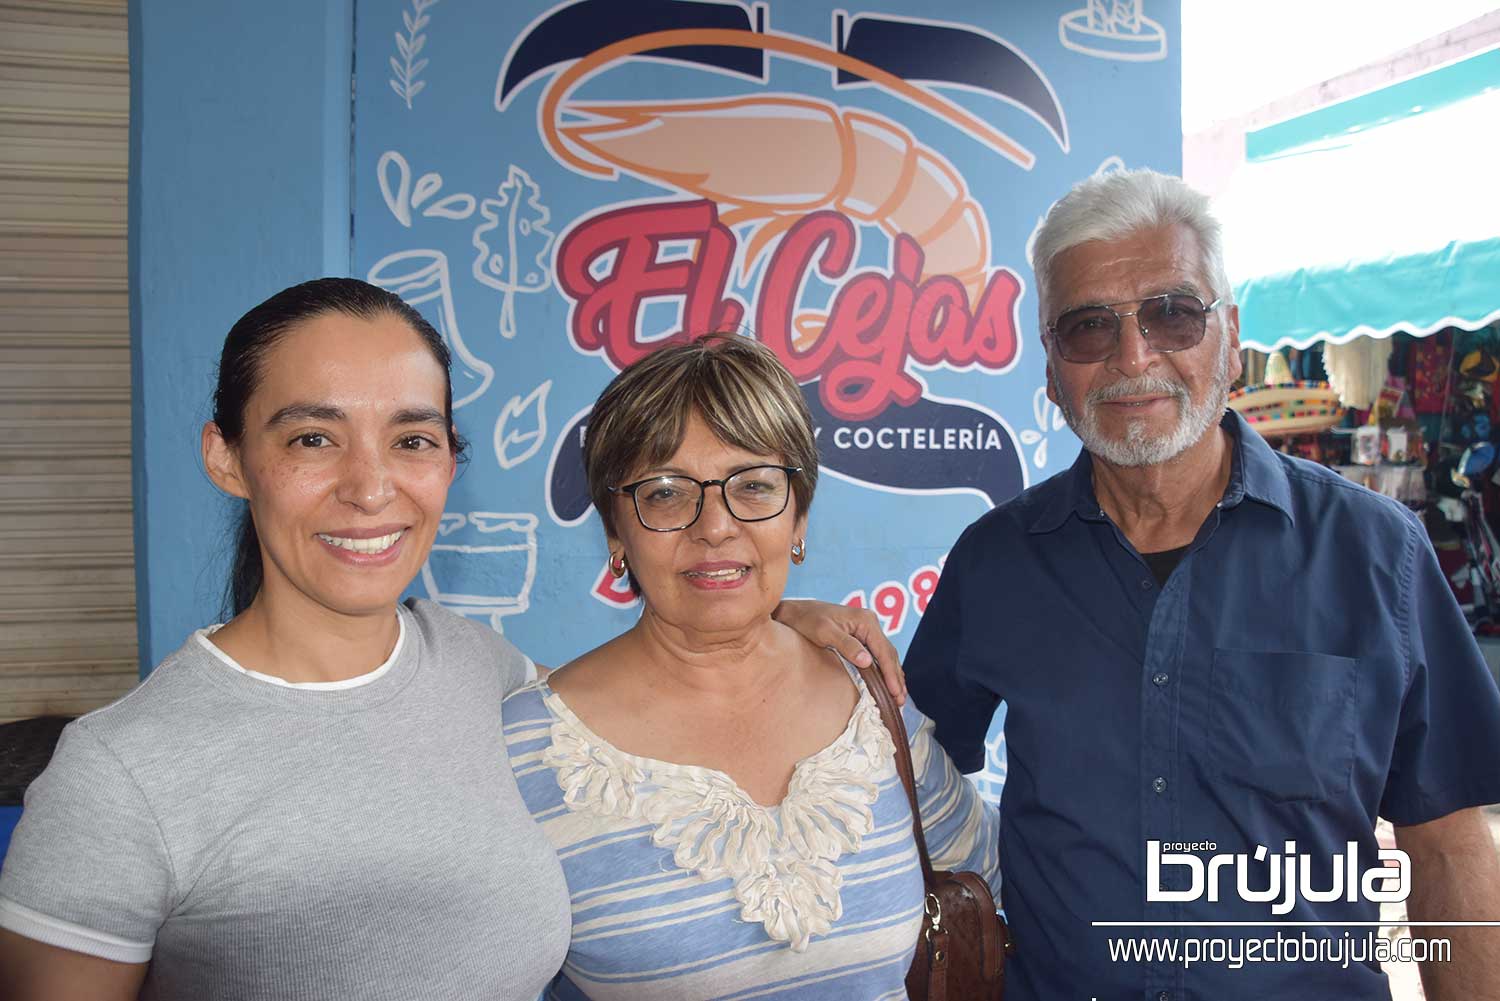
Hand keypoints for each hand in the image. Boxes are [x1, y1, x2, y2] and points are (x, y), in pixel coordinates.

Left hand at [772, 599, 905, 704]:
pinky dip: (884, 670)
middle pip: (889, 654)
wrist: (794, 613)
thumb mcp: (824, 632)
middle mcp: (870, 624)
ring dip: (893, 676)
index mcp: (866, 621)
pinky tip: (887, 683)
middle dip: (896, 678)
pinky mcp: (860, 637)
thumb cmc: (806, 620)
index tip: (895, 693)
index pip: (884, 651)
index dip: (891, 673)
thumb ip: (846, 645)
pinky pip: (877, 655)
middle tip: (900, 701)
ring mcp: (866, 630)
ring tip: (899, 698)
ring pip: (886, 656)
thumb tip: (867, 662)